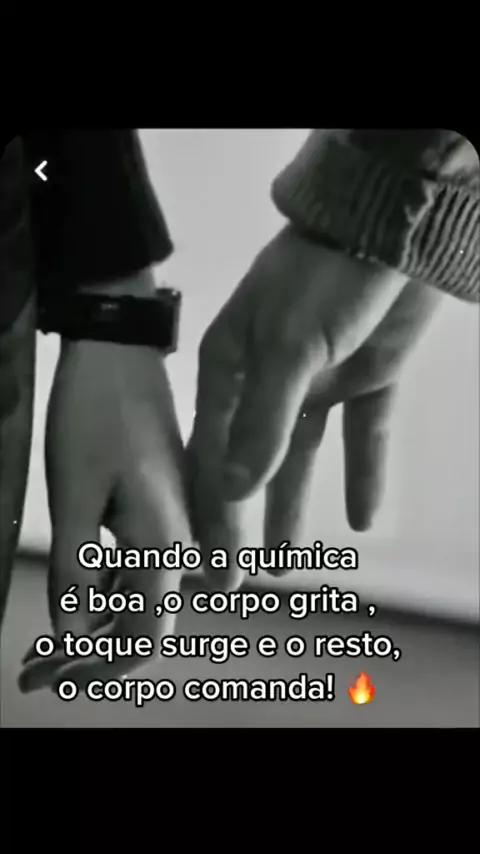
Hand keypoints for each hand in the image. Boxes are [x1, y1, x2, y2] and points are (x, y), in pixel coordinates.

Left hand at [19, 337, 191, 692]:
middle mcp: (185, 541)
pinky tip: (78, 586)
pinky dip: (107, 585)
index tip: (51, 679)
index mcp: (166, 544)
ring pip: (142, 595)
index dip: (98, 668)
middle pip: (143, 621)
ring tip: (44, 638)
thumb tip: (72, 633)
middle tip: (35, 666)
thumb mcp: (72, 497)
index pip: (143, 637)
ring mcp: (182, 523)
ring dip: (95, 621)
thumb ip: (77, 572)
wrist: (121, 353)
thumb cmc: (95, 417)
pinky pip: (143, 564)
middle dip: (89, 652)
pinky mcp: (170, 505)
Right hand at [188, 226, 439, 589]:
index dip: (211, 508)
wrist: (391, 228)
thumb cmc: (322, 280)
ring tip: (286, 559)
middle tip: (243, 576)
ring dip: (294, 507)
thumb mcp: (286, 350)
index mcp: (231, 367)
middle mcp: (269, 380)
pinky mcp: (366, 379)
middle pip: (254, 462)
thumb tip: (232, 491)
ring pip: (303, 458)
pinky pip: (363, 437)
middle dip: (246, 518)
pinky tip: (360, 518)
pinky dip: (362, 475)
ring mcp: (319, 381)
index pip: (213, 451)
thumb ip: (261, 423)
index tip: (209, 562)